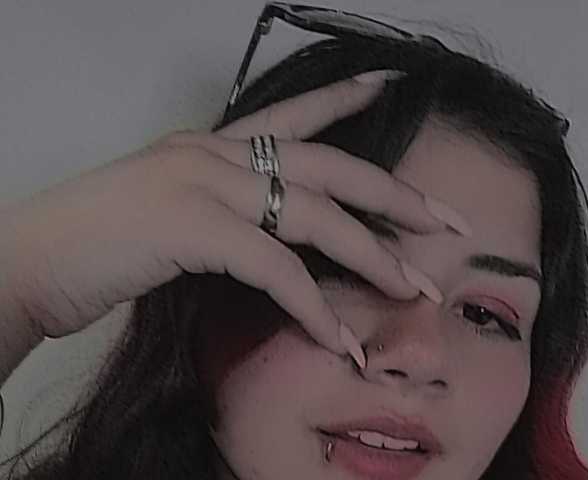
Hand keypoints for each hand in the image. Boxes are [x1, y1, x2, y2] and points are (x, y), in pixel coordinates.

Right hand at [0, 71, 467, 365]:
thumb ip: (225, 216)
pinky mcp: (191, 226)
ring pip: (314, 215)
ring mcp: (204, 183)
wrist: (32, 259)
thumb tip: (274, 243)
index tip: (387, 84)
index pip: (293, 113)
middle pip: (329, 166)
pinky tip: (336, 341)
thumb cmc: (101, 242)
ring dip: (371, 255)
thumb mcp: (172, 214)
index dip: (342, 98)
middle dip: (395, 196)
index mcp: (213, 146)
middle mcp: (216, 153)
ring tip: (415, 288)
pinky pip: (273, 266)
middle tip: (445, 221)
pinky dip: (311, 307)